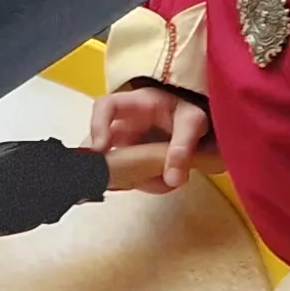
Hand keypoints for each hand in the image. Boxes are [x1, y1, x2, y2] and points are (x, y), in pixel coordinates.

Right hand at [88, 86, 209, 191]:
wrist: (192, 118)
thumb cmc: (187, 110)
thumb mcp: (192, 122)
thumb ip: (183, 146)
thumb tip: (173, 179)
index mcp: (135, 105)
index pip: (105, 106)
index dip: (97, 125)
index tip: (100, 149)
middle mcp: (122, 125)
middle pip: (97, 144)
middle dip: (107, 166)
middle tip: (125, 181)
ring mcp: (123, 145)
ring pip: (112, 167)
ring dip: (132, 180)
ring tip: (160, 181)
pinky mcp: (131, 162)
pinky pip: (127, 178)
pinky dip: (143, 184)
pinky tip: (162, 182)